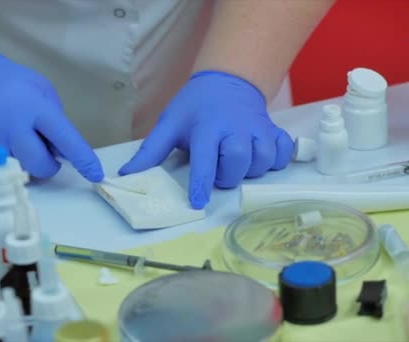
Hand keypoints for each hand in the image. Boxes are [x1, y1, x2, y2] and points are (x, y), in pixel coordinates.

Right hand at [0, 42, 102, 181]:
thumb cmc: (14, 85)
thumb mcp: (42, 92)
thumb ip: (56, 121)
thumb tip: (65, 151)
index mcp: (35, 109)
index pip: (65, 140)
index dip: (83, 159)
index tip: (95, 174)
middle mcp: (14, 129)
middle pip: (40, 165)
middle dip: (49, 165)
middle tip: (46, 151)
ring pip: (22, 172)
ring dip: (30, 164)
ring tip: (24, 142)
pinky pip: (4, 170)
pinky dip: (13, 164)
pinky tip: (10, 145)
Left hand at [119, 71, 292, 208]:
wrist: (227, 81)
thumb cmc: (194, 107)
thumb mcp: (169, 124)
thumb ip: (150, 151)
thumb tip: (126, 174)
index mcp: (207, 127)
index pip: (205, 157)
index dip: (201, 182)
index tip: (197, 203)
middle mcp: (236, 127)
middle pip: (239, 160)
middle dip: (227, 175)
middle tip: (218, 172)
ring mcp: (258, 128)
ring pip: (263, 160)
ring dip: (250, 170)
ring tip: (237, 165)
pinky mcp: (274, 130)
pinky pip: (283, 152)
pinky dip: (276, 160)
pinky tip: (260, 157)